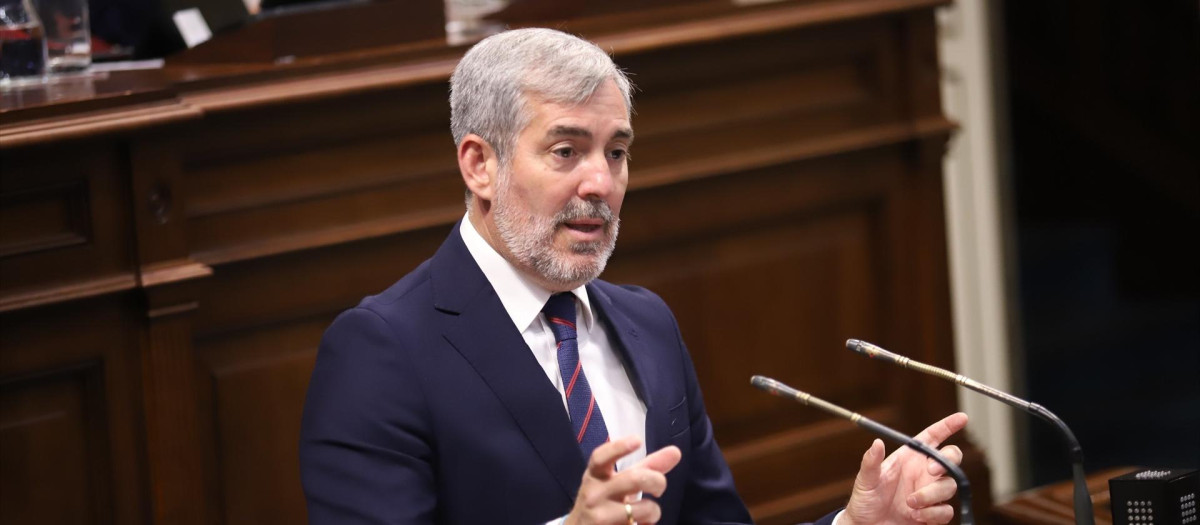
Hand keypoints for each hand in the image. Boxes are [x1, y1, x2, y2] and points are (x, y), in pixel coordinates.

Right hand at [565, 437, 681, 524]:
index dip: (618, 448)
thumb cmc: (605, 500)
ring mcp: (598, 517)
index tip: (638, 440)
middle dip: (657, 481)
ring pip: (643, 509)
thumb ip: (647, 467)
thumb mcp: (619, 481)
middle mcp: (593, 494)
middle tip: (659, 488)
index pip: (601, 458)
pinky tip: (641, 524)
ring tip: (649, 514)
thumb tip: (676, 452)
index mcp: (595, 475)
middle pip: (634, 478)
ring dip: (654, 511)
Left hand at [842, 413, 967, 524]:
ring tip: (909, 502)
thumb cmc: (866, 500)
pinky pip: (947, 511)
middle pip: (951, 458)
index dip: (948, 426)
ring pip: (950, 486)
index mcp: (909, 459)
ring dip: (931, 494)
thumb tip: (877, 442)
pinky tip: (916, 516)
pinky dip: (932, 513)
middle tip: (932, 469)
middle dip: (947, 460)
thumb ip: (871, 462)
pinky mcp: (934, 514)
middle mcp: (924, 473)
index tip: (962, 418)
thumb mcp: (865, 480)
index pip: (933, 437)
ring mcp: (931, 493)